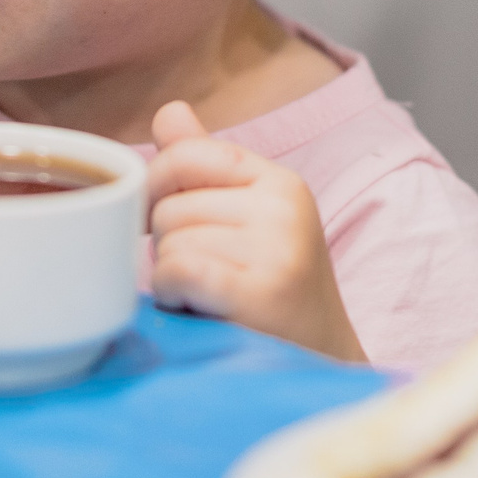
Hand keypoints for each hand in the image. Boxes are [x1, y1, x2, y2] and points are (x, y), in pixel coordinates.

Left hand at [146, 101, 364, 363]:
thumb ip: (204, 165)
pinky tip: (200, 309)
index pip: (186, 153)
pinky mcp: (262, 292)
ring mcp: (277, 249)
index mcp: (280, 182)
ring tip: (209, 297)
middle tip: (204, 277)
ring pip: (170, 243)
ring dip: (173, 278)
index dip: (157, 187)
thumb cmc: (272, 293)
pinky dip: (175, 295)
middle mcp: (284, 208)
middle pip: (169, 206)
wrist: (320, 366)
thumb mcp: (247, 219)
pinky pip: (178, 271)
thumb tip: (168, 111)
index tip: (159, 221)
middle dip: (169, 246)